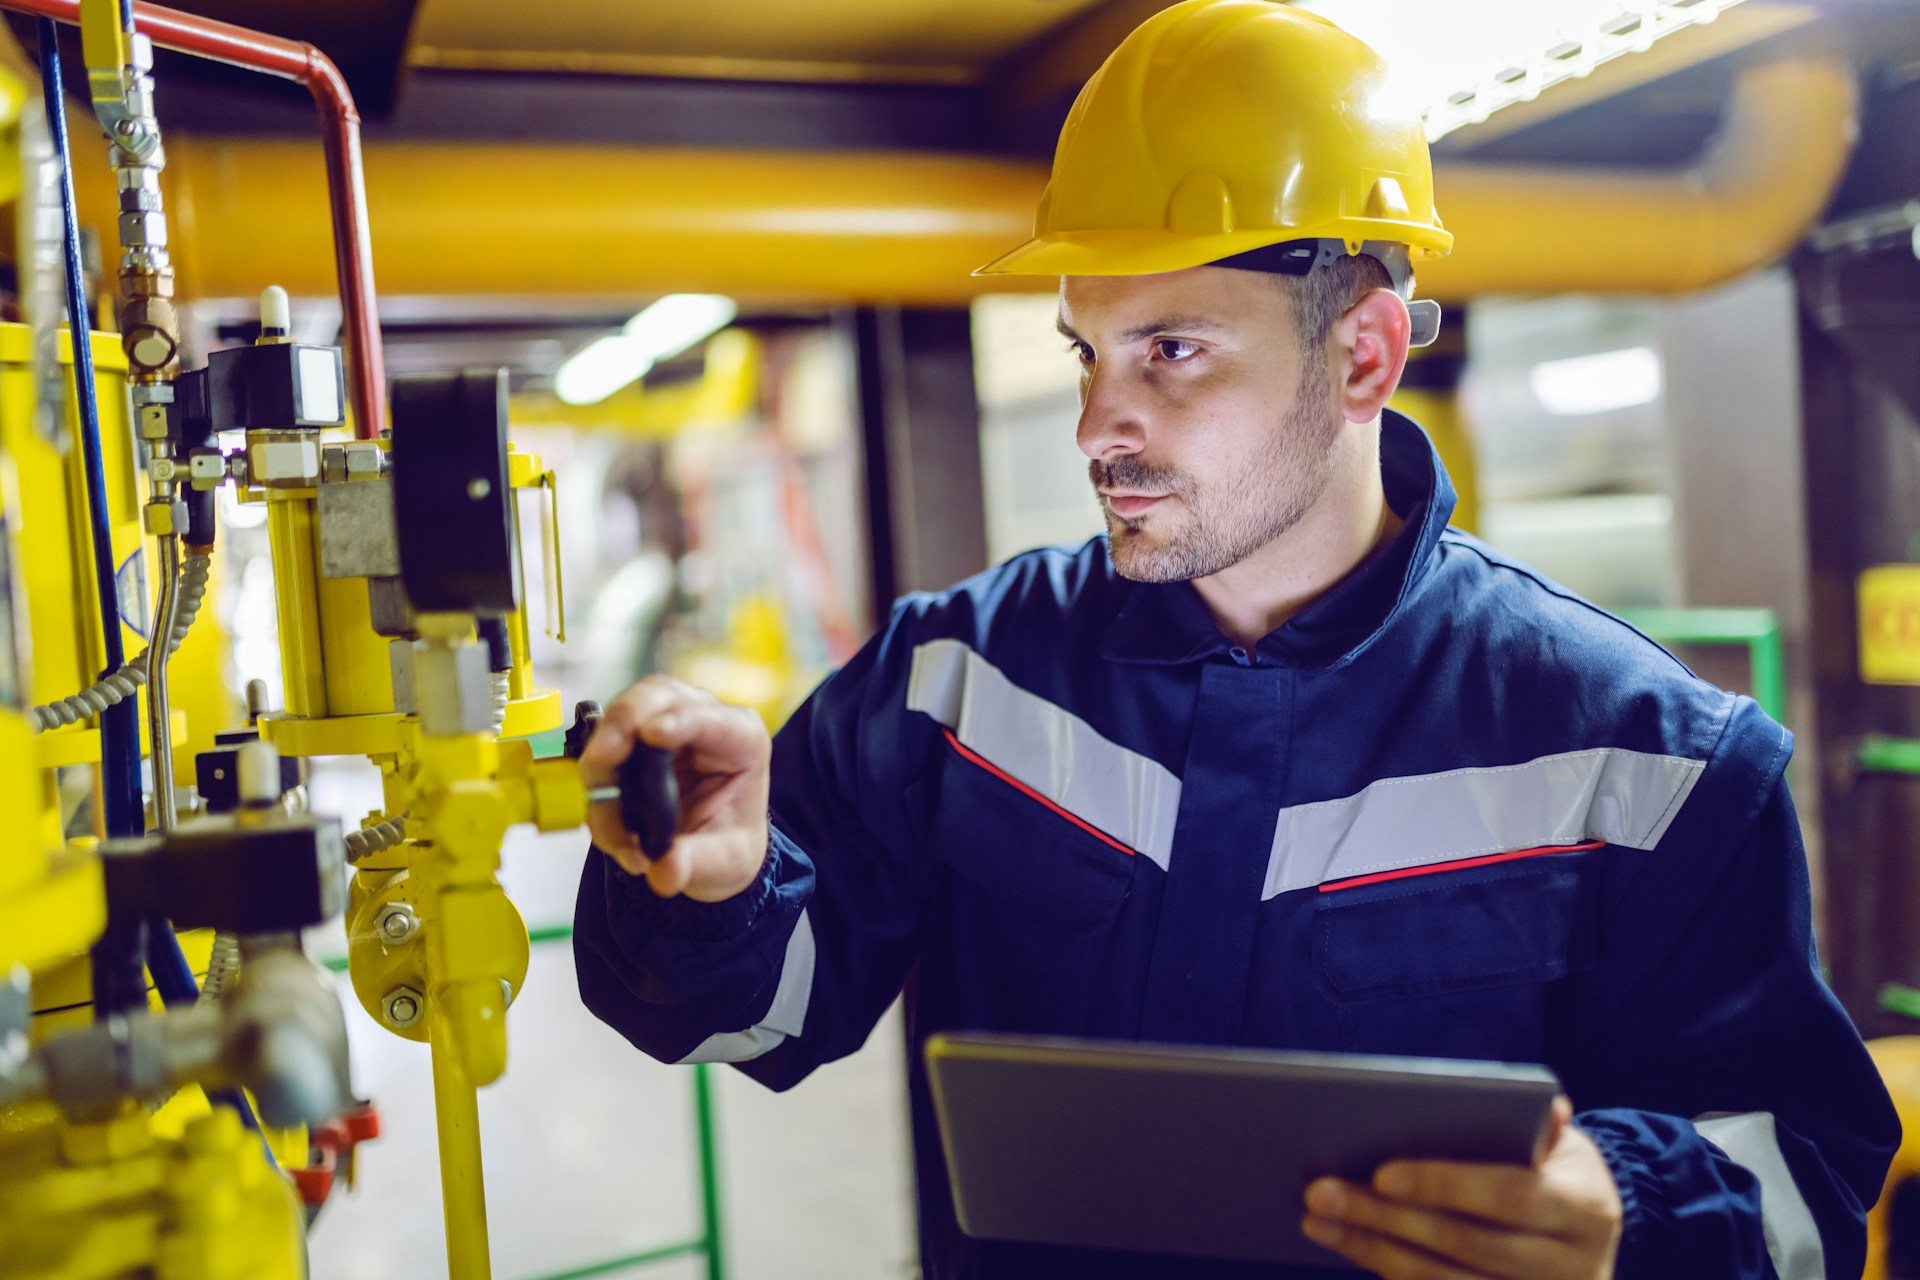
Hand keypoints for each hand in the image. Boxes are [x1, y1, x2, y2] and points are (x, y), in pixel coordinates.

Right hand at [581, 675, 770, 902]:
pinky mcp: (630, 740)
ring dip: (602, 763)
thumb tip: (665, 871)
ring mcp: (662, 724)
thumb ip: (694, 864)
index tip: (652, 734)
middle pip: (656, 697)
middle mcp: (701, 720)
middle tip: (602, 760)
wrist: (708, 848)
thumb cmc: (726, 842)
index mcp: (741, 740)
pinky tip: (609, 827)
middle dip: (623, 725)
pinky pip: (601, 747)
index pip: (710, 719)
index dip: (680, 721)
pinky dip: (596, 784)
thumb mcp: (723, 862)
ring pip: (620, 716)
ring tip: (611, 825)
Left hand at [1300, 1096, 1621, 1278]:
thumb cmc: (1557, 1175)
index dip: (1445, 1185)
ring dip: (1372, 1250)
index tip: (1381, 1173)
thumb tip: (1532, 1102)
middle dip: (1386, 1218)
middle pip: (1464, 1245)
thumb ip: (1537, 1126)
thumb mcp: (1562, 1147)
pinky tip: (1350, 1246)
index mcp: (1587, 1208)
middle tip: (1319, 1192)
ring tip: (1317, 1219)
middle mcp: (1573, 1267)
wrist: (1588, 1247)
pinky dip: (1390, 1273)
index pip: (1510, 1196)